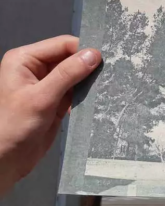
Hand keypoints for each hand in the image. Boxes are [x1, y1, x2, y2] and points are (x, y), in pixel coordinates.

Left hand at [0, 35, 101, 195]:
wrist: (6, 160)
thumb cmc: (15, 126)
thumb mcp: (41, 98)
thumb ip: (67, 74)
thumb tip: (94, 54)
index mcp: (25, 60)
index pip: (62, 45)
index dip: (83, 50)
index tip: (107, 60)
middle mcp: (35, 68)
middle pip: (70, 58)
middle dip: (89, 65)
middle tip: (114, 71)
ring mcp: (46, 85)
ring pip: (75, 74)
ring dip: (90, 80)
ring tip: (111, 83)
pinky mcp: (55, 101)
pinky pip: (76, 90)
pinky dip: (88, 93)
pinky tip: (102, 95)